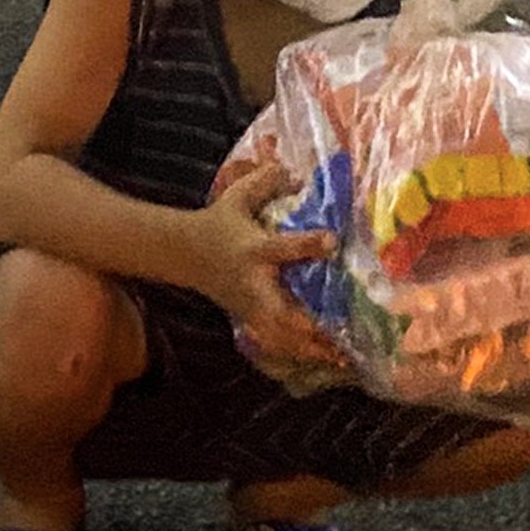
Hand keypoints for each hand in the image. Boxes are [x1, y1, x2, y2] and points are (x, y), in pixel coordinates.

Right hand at [191, 163, 341, 373]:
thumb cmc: (218, 223)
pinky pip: (277, 342)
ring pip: (280, 335)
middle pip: (280, 312)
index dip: (308, 244)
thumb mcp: (236, 197)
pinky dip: (300, 353)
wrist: (186, 253)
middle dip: (309, 326)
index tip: (333, 240)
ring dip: (310, 348)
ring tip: (343, 359)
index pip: (281, 248)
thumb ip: (263, 182)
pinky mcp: (250, 319)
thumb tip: (292, 170)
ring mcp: (250, 306)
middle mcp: (253, 283)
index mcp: (253, 250)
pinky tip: (327, 360)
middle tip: (342, 336)